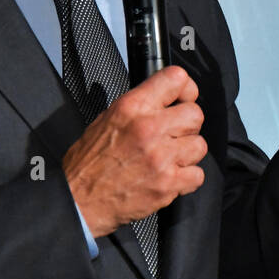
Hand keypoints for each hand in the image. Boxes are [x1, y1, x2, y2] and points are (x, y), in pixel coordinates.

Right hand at [62, 65, 206, 238]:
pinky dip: (188, 179)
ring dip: (187, 153)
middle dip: (187, 125)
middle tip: (173, 134)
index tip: (185, 98)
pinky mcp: (167, 184)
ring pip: (199, 145)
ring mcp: (160, 157)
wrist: (79, 200)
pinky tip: (171, 177)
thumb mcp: (107, 119)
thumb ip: (140, 106)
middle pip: (195, 114)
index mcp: (132, 107)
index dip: (186, 89)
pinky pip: (198, 175)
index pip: (176, 78)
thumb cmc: (89, 163)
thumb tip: (165, 100)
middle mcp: (148, 128)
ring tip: (169, 158)